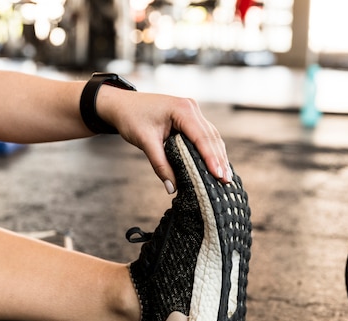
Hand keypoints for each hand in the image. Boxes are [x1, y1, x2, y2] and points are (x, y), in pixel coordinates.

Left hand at [97, 88, 231, 193]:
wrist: (121, 104)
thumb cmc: (131, 118)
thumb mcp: (145, 142)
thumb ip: (160, 165)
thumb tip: (172, 188)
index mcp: (182, 110)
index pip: (201, 137)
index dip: (211, 158)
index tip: (218, 175)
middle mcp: (191, 108)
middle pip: (211, 137)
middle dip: (219, 160)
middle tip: (226, 181)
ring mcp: (192, 111)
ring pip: (211, 136)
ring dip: (218, 156)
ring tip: (225, 176)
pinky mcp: (189, 118)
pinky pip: (204, 135)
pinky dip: (210, 150)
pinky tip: (216, 164)